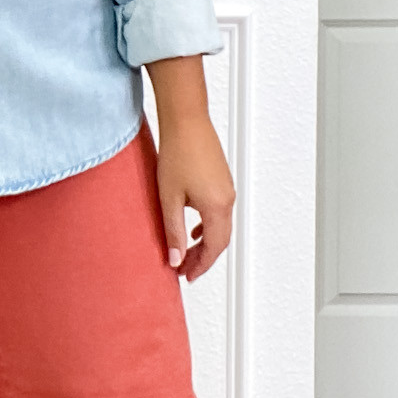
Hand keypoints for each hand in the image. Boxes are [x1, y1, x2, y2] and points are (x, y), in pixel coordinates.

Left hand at [145, 56, 233, 282]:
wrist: (186, 119)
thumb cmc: (177, 153)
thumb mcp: (169, 198)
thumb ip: (172, 231)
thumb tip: (174, 259)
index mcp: (217, 207)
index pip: (213, 248)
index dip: (200, 266)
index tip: (186, 277)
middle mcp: (227, 199)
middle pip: (220, 240)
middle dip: (203, 258)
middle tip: (184, 270)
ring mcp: (227, 188)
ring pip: (220, 226)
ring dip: (204, 243)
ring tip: (185, 253)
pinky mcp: (221, 179)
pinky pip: (219, 212)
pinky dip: (207, 226)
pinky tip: (193, 228)